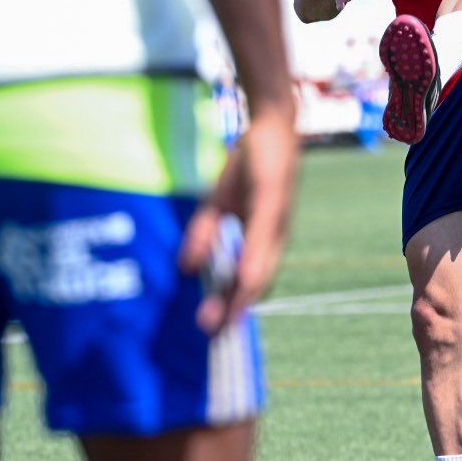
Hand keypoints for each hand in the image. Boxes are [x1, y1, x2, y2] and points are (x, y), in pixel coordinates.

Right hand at [180, 107, 299, 334]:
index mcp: (264, 239)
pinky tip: (244, 278)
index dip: (233, 308)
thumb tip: (185, 269)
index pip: (250, 282)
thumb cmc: (251, 165)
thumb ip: (204, 235)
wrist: (273, 124)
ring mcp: (276, 218)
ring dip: (242, 294)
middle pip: (256, 282)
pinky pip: (262, 233)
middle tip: (214, 336)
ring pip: (261, 264)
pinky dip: (253, 258)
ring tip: (224, 319)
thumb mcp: (219, 203)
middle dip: (234, 310)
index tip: (216, 334)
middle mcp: (275, 235)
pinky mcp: (273, 197)